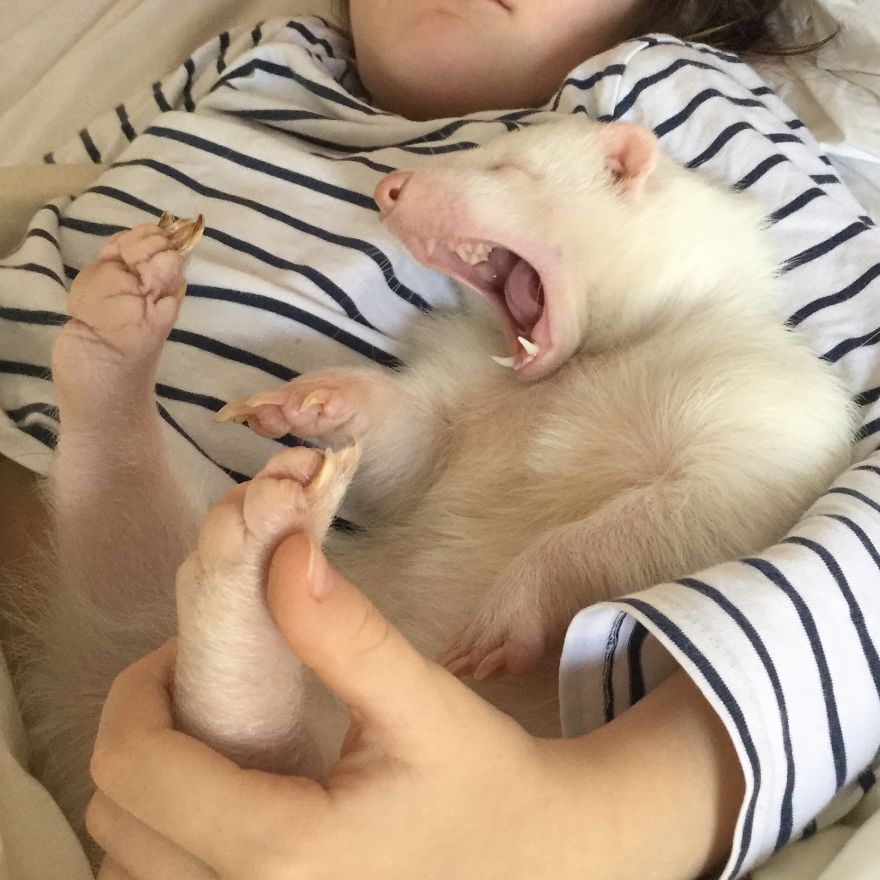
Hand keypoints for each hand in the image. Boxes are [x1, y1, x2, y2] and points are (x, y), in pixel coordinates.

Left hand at [86, 534, 742, 879]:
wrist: (534, 860)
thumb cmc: (486, 783)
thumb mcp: (423, 701)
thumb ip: (347, 632)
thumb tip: (283, 554)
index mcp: (280, 849)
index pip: (136, 767)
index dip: (140, 691)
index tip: (185, 654)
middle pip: (114, 821)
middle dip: (140, 735)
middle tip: (200, 688)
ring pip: (125, 866)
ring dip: (147, 791)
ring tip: (212, 744)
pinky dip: (165, 840)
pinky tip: (224, 800)